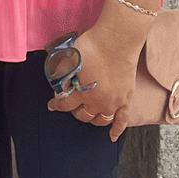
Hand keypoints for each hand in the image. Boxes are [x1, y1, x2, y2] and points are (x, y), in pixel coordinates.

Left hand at [46, 25, 138, 140]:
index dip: (57, 105)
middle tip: (72, 105)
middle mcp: (98, 101)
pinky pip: (122, 121)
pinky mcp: (126, 100)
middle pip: (83, 115)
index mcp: (82, 92)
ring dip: (91, 119)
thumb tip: (59, 87)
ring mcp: (114, 103)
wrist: (117, 40)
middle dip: (74, 111)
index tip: (52, 105)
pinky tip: (111, 137)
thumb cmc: (92, 45)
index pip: (66, 104)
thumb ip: (62, 75)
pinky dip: (116, 130)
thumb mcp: (70, 59)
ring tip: (86, 115)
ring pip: (100, 120)